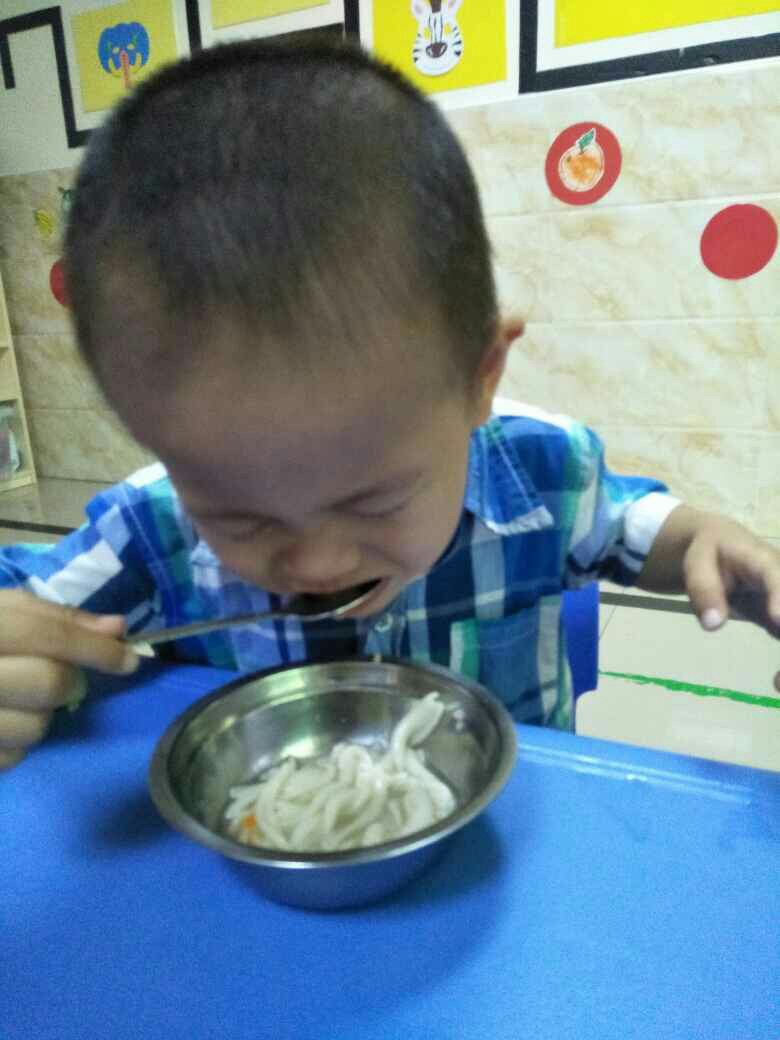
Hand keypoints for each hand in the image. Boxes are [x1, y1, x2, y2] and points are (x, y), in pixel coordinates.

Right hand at [0, 590, 138, 769]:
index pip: (47, 635)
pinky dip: (14, 744)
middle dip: (69, 682)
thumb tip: (116, 628)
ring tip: (15, 699)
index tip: (130, 659)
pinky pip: (9, 759)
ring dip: (40, 717)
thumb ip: (54, 618)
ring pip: (34, 729)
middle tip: (61, 677)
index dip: (96, 649)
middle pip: (49, 684)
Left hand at [682, 515, 779, 689]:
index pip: (777, 576)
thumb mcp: (697, 562)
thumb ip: (704, 589)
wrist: (722, 545)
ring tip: (777, 682)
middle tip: (778, 675)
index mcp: (765, 561)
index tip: (778, 620)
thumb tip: (713, 624)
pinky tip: (776, 682)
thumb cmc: (709, 551)